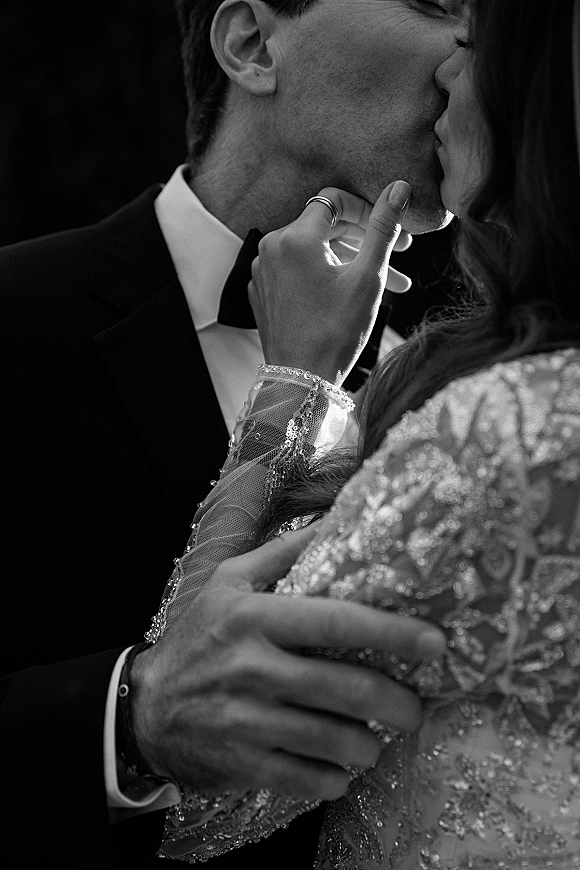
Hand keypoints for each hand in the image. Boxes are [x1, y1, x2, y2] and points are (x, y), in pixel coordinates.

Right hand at [131, 525, 445, 801]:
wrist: (146, 706)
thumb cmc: (200, 634)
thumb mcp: (229, 581)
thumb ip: (283, 553)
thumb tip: (338, 521)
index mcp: (253, 616)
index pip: (334, 621)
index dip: (390, 632)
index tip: (433, 641)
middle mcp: (250, 667)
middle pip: (344, 688)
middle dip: (396, 702)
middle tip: (416, 707)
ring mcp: (245, 720)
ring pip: (333, 740)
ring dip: (369, 744)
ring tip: (376, 738)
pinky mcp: (242, 763)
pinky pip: (306, 780)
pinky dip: (335, 779)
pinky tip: (341, 769)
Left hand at [249, 180, 411, 384]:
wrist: (302, 381)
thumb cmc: (336, 332)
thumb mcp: (367, 277)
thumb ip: (382, 228)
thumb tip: (399, 188)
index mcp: (294, 238)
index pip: (334, 201)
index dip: (366, 210)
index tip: (390, 229)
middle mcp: (270, 248)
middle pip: (324, 227)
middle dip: (363, 239)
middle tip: (401, 255)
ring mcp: (262, 271)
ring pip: (312, 252)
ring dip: (348, 261)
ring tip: (387, 283)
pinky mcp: (261, 292)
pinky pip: (295, 271)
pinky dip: (323, 276)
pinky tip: (350, 294)